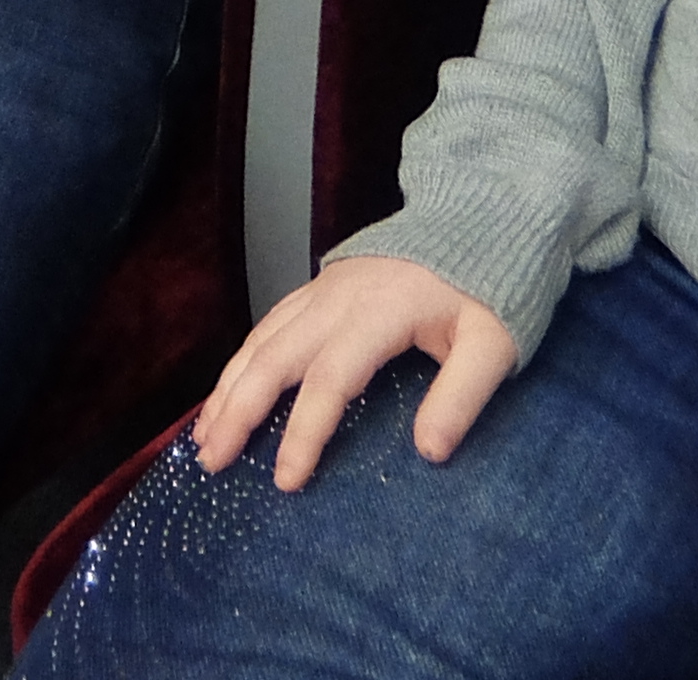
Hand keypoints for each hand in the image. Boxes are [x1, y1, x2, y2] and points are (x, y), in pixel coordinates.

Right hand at [193, 254, 517, 491]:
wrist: (478, 217)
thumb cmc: (489, 287)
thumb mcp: (493, 343)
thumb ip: (462, 396)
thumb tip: (429, 452)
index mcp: (377, 313)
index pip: (329, 380)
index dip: (304, 432)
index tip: (286, 481)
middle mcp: (336, 299)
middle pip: (273, 357)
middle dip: (236, 411)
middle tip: (211, 462)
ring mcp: (323, 289)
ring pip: (261, 339)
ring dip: (227, 388)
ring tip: (204, 436)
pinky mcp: (319, 287)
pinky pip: (268, 326)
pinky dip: (240, 362)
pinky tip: (226, 390)